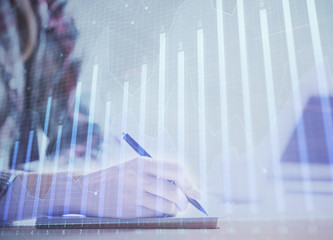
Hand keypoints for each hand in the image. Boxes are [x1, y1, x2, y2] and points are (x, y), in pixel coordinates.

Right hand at [80, 157, 199, 217]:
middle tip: (184, 204)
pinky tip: (158, 213)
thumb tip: (184, 185)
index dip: (189, 182)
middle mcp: (139, 178)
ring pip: (168, 206)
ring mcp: (133, 196)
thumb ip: (156, 173)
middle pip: (175, 191)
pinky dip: (162, 216)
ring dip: (175, 210)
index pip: (176, 170)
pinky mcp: (129, 211)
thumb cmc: (114, 179)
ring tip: (172, 209)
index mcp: (141, 163)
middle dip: (185, 200)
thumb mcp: (132, 167)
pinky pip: (156, 216)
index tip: (194, 191)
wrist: (84, 190)